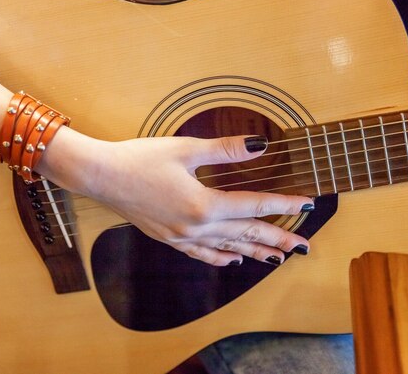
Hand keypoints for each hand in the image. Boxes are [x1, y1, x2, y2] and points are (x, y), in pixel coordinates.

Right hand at [39, 129, 311, 265]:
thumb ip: (226, 151)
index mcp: (204, 204)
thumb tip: (260, 145)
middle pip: (246, 234)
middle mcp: (196, 227)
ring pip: (227, 247)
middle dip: (277, 239)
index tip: (306, 205)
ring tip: (278, 259)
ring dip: (255, 252)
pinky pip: (201, 254)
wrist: (101, 176)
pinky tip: (233, 261)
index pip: (254, 206)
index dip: (283, 205)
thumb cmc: (140, 159)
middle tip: (303, 246)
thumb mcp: (186, 149)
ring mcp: (181, 236)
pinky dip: (221, 258)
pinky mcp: (168, 238)